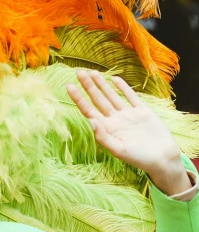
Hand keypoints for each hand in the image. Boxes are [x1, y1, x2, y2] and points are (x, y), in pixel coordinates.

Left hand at [67, 70, 191, 195]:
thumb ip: (103, 136)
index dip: (78, 99)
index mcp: (107, 129)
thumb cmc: (139, 158)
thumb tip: (90, 121)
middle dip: (88, 86)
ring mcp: (128, 114)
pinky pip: (130, 96)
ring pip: (112, 96)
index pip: (89, 111)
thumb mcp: (119, 150)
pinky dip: (123, 87)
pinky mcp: (142, 111)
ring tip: (92, 73)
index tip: (69, 86)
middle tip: (78, 72)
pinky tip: (114, 79)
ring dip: (102, 84)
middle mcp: (116, 120)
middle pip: (98, 100)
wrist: (163, 159)